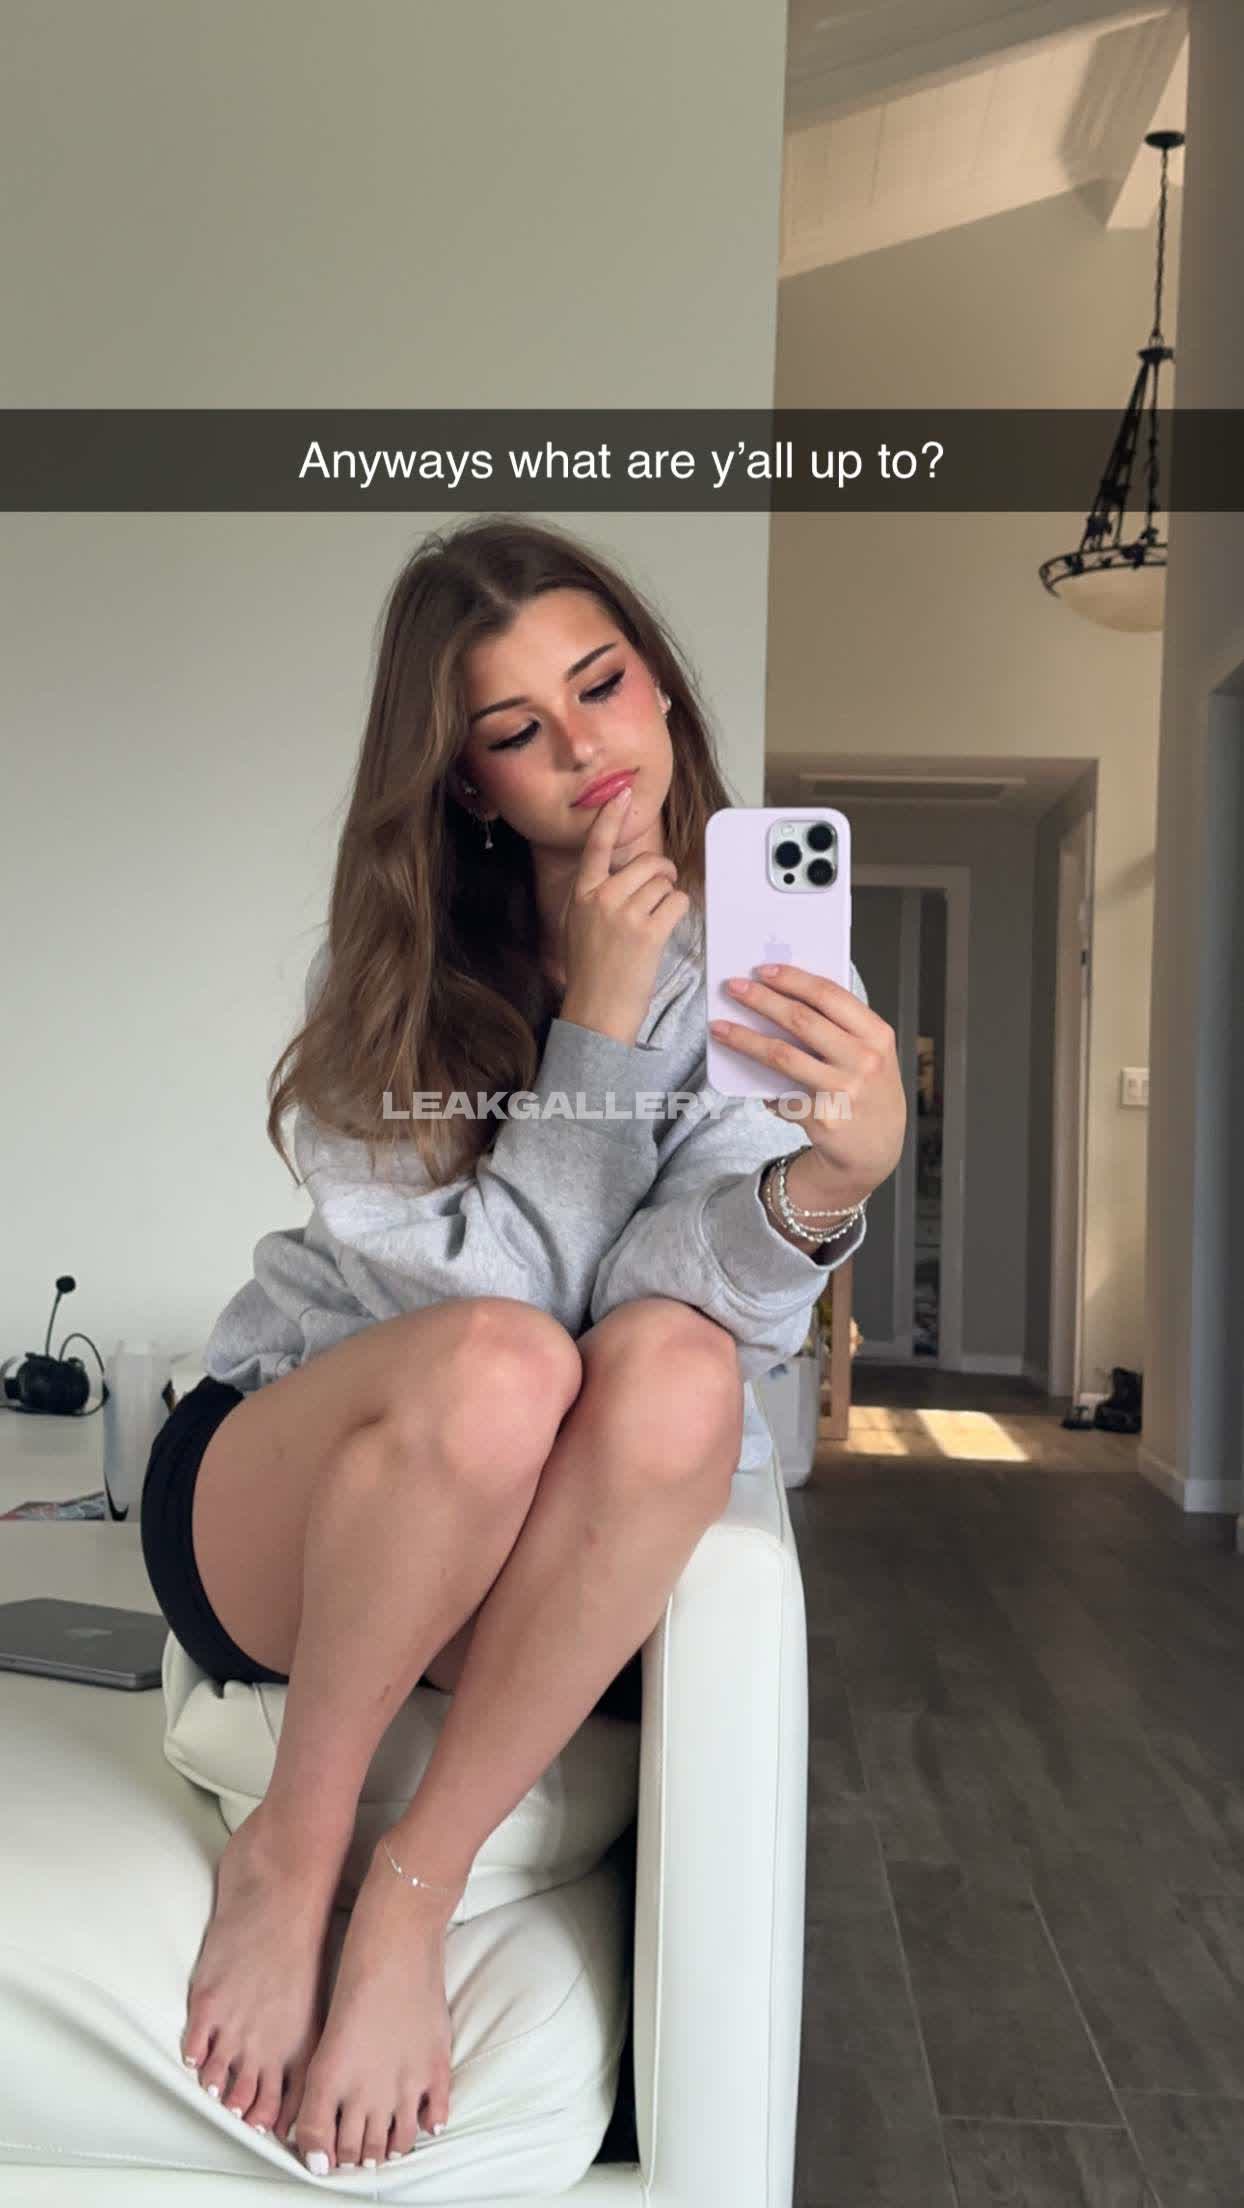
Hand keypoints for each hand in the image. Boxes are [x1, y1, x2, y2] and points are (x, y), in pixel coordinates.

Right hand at [559, 787, 688, 1044]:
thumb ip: (597, 897)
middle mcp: (602, 898)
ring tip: (655, 921)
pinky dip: (678, 911)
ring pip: (664, 883)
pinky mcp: (649, 932)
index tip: (622, 793)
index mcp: (581, 895)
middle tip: (661, 889)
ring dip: (669, 897)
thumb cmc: (591, 972)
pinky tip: (666, 928)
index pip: (596, 846)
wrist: (596, 1011)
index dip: (610, 817)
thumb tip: (624, 875)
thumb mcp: (579, 926)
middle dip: (661, 872)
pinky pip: (677, 902)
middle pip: (645, 862)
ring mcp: (625, 914)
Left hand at [709, 963, 905, 1204]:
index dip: (793, 979)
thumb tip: (781, 997)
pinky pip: (781, 1093)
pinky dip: (764, 1088)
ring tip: (720, 1028)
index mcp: (876, 1034)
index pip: (830, 995)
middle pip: (801, 1020)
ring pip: (782, 1055)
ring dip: (745, 1039)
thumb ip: (840, 1027)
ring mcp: (844, 1090)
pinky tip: (752, 1084)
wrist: (876, 1148)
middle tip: (734, 988)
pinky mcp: (823, 1117)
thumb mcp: (870, 1053)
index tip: (763, 970)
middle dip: (762, 1000)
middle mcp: (864, 1060)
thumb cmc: (869, 1091)